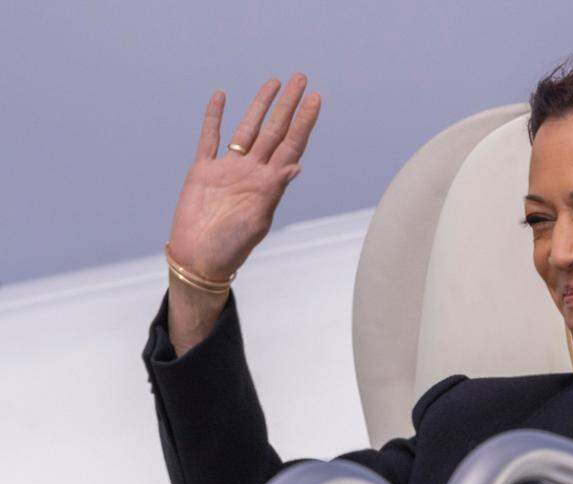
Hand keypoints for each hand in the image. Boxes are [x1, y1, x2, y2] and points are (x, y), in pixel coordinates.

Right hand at [167, 73, 320, 279]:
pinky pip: (210, 138)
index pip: (291, 144)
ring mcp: (228, 169)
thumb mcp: (258, 220)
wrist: (198, 259)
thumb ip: (275, 190)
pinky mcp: (203, 171)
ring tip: (273, 83)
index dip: (304, 121)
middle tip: (301, 78)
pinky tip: (221, 96)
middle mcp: (252, 171)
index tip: (317, 98)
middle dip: (288, 105)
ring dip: (259, 106)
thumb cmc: (231, 247)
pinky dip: (214, 117)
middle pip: (274, 129)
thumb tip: (296, 165)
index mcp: (269, 183)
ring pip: (247, 129)